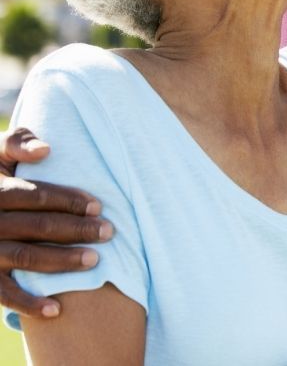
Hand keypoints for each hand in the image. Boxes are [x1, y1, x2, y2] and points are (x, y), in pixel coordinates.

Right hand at [0, 128, 111, 317]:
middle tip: (109, 232)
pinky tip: (57, 310)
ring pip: (24, 257)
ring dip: (62, 261)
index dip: (68, 200)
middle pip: (36, 225)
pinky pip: (2, 294)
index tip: (98, 207)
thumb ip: (15, 143)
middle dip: (76, 230)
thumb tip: (47, 149)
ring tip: (95, 261)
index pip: (35, 195)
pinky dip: (28, 304)